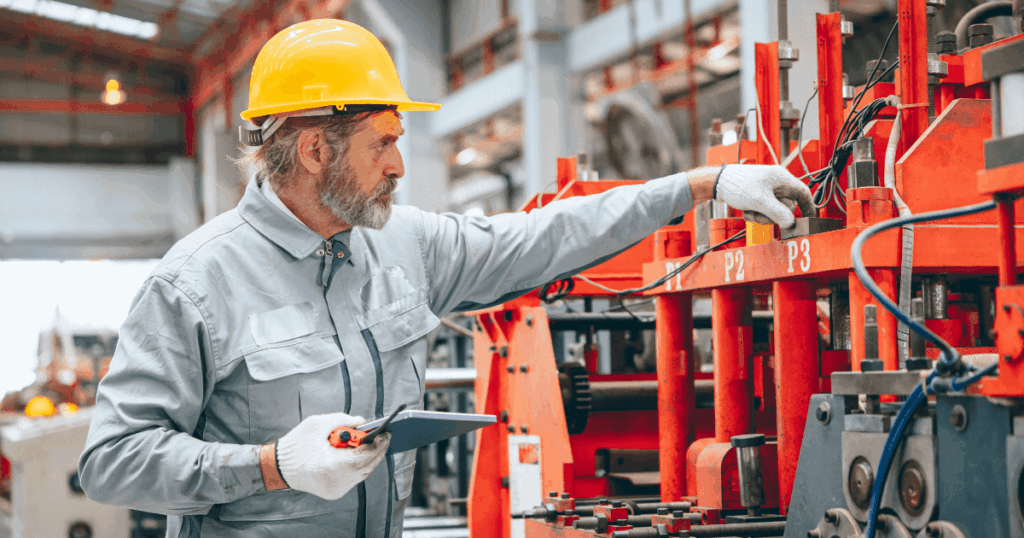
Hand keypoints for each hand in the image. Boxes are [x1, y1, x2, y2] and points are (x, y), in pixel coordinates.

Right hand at [272, 412, 389, 499]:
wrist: (278, 466)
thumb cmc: (296, 444)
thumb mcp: (318, 423)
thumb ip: (343, 419)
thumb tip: (363, 421)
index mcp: (332, 465)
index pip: (364, 456)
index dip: (378, 444)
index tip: (386, 433)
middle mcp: (336, 481)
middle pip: (367, 466)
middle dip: (378, 450)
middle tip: (385, 436)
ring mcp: (336, 490)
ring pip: (363, 473)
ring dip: (370, 458)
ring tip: (375, 442)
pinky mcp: (334, 493)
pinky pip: (355, 478)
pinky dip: (360, 465)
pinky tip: (362, 453)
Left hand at [713, 164, 814, 228]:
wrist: (718, 182)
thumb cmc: (738, 186)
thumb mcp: (760, 202)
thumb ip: (778, 213)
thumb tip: (791, 223)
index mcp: (782, 179)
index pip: (803, 193)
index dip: (808, 208)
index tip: (809, 221)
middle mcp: (776, 183)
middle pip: (786, 206)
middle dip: (773, 216)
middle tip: (760, 217)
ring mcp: (767, 189)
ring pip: (773, 210)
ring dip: (762, 216)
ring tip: (750, 212)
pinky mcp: (758, 195)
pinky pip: (763, 209)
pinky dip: (755, 213)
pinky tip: (746, 211)